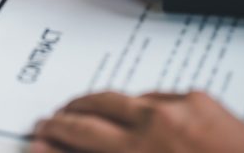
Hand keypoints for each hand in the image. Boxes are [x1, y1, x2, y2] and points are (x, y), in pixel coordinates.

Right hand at [30, 91, 243, 152]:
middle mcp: (154, 124)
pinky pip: (157, 96)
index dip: (53, 134)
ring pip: (123, 98)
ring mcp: (179, 108)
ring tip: (92, 115)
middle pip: (93, 107)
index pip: (77, 134)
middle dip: (69, 115)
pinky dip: (141, 106)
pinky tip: (140, 118)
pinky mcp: (202, 100)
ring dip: (102, 107)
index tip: (41, 135)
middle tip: (56, 121)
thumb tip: (52, 151)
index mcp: (137, 151)